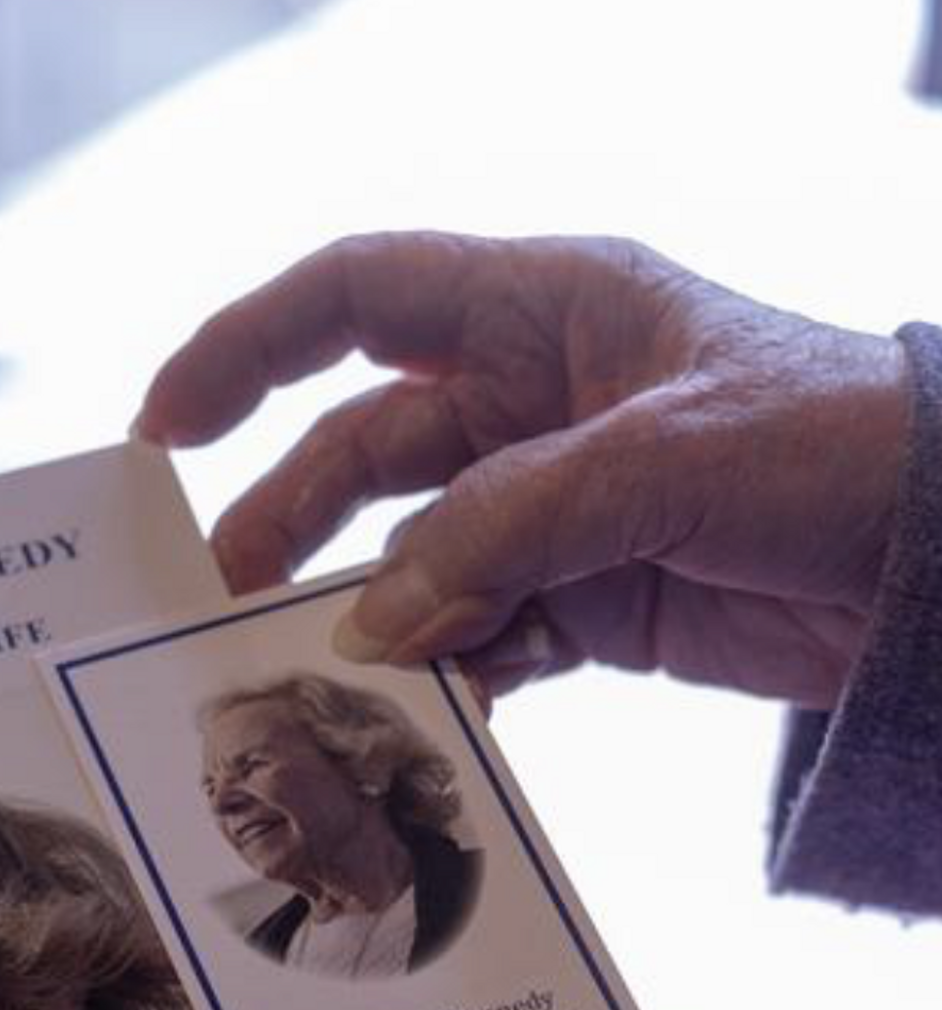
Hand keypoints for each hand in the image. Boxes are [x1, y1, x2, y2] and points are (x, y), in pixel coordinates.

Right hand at [134, 234, 910, 707]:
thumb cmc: (839, 443)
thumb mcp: (668, 459)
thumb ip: (508, 526)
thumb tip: (374, 619)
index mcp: (538, 308)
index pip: (355, 295)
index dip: (248, 344)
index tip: (169, 422)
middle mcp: (524, 398)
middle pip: (360, 446)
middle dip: (287, 513)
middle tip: (224, 593)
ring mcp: (546, 503)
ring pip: (407, 552)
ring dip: (359, 608)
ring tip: (309, 674)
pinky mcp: (580, 594)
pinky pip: (476, 632)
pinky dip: (445, 674)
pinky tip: (425, 715)